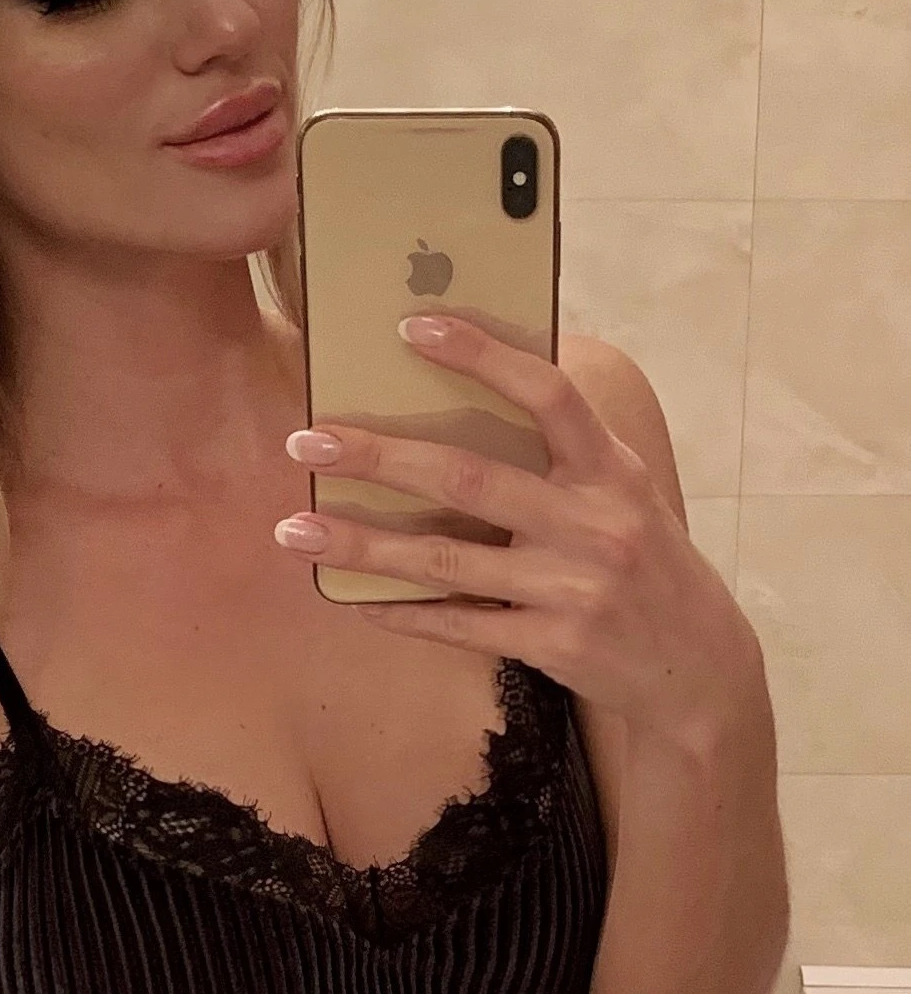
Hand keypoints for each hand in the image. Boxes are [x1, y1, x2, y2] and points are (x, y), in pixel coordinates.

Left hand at [274, 311, 754, 742]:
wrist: (698, 667)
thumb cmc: (641, 561)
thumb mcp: (622, 493)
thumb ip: (561, 451)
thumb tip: (465, 391)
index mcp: (610, 468)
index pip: (548, 392)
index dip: (481, 355)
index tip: (411, 326)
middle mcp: (594, 522)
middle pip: (469, 479)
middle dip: (379, 458)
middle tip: (307, 441)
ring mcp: (574, 588)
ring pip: (446, 561)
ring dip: (363, 547)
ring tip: (294, 532)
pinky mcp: (555, 646)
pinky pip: (458, 626)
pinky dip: (401, 612)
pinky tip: (351, 600)